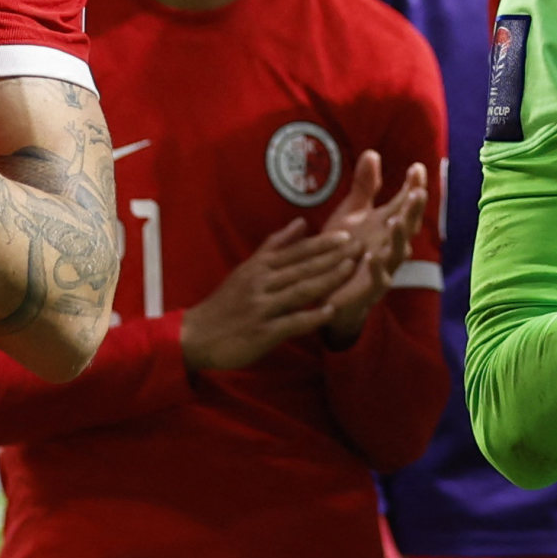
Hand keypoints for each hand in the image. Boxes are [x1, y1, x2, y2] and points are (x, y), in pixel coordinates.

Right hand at [177, 212, 381, 373]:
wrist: (196, 335)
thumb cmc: (226, 303)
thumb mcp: (247, 269)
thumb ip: (275, 246)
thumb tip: (301, 223)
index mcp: (259, 268)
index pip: (296, 252)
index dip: (323, 244)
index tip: (348, 235)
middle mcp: (261, 284)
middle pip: (301, 268)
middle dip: (333, 257)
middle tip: (360, 246)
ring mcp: (262, 308)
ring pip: (298, 290)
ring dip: (326, 280)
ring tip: (350, 270)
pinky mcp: (261, 332)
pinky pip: (290, 322)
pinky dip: (310, 316)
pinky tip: (330, 312)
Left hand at [310, 155, 430, 345]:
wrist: (330, 291)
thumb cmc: (344, 251)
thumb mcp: (352, 215)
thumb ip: (364, 187)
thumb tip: (372, 153)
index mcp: (386, 225)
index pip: (405, 202)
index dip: (413, 186)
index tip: (417, 168)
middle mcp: (390, 244)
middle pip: (408, 224)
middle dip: (414, 210)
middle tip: (418, 192)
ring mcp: (385, 267)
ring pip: (398, 251)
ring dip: (400, 236)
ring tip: (398, 220)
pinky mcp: (371, 288)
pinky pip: (378, 279)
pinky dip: (377, 268)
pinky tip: (373, 256)